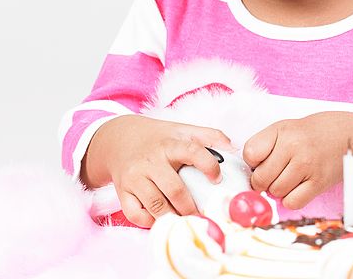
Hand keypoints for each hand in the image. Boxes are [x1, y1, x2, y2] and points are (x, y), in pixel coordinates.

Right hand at [81, 114, 232, 227]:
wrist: (119, 139)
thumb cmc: (159, 138)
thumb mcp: (183, 130)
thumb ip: (210, 136)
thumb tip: (234, 150)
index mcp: (170, 144)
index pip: (192, 151)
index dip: (208, 166)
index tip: (217, 179)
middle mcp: (151, 161)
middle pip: (174, 189)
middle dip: (191, 206)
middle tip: (204, 215)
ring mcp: (135, 177)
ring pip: (156, 205)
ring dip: (174, 217)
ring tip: (186, 221)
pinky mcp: (122, 192)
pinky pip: (135, 214)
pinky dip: (149, 222)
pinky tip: (161, 219)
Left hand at [242, 111, 352, 209]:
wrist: (348, 135)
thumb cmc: (313, 132)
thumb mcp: (286, 127)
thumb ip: (266, 145)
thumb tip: (249, 174)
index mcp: (282, 130)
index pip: (250, 154)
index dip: (252, 161)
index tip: (262, 160)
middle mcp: (293, 147)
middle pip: (260, 178)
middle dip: (263, 180)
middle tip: (274, 173)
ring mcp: (307, 166)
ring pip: (275, 192)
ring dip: (278, 190)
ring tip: (289, 177)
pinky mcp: (318, 182)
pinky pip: (292, 202)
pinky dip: (291, 199)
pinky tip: (298, 186)